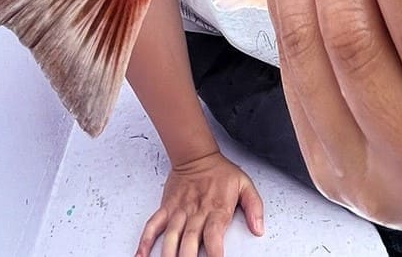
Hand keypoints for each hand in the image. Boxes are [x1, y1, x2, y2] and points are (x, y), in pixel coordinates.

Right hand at [136, 149, 264, 256]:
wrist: (196, 155)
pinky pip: (153, 225)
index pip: (214, 235)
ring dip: (168, 254)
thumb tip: (259, 228)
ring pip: (171, 237)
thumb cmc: (220, 172)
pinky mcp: (166, 208)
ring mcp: (179, 211)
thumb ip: (255, 207)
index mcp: (216, 209)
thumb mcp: (245, 185)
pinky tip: (142, 254)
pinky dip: (146, 240)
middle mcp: (196, 212)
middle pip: (190, 241)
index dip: (214, 252)